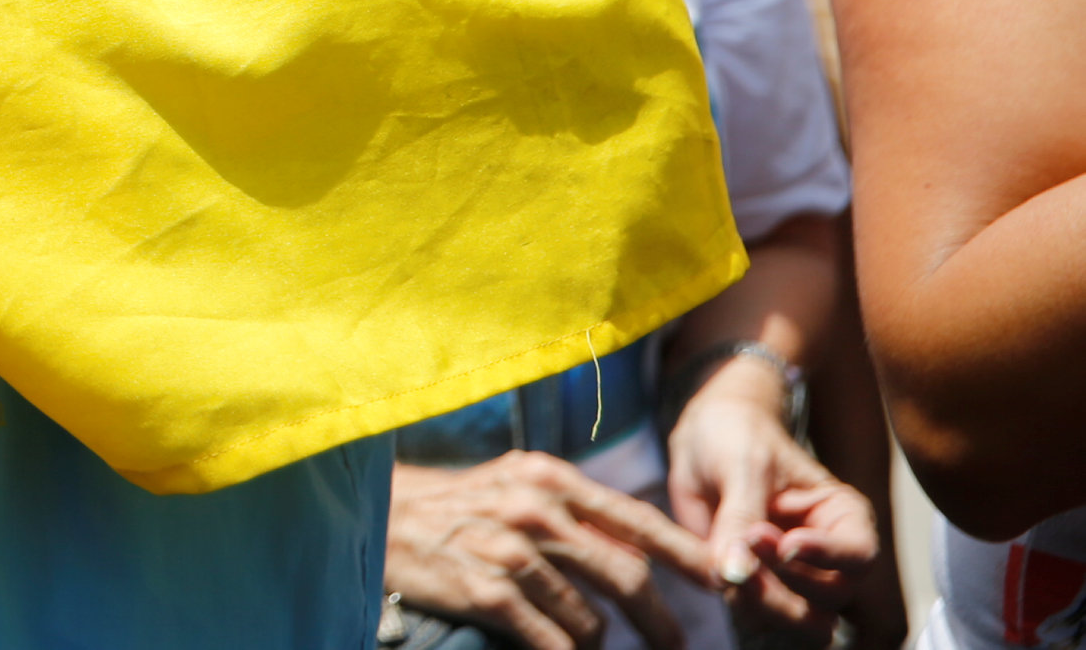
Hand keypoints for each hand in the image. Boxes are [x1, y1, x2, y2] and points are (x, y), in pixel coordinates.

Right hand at [386, 453, 716, 649]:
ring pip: (590, 617)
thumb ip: (576, 515)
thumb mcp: (516, 489)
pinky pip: (551, 639)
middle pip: (626, 577)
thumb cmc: (456, 507)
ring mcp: (509, 549)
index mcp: (550, 478)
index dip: (689, 556)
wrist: (378, 516)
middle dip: (663, 622)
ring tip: (591, 646)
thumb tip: (642, 558)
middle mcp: (534, 507)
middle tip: (678, 645)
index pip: (638, 521)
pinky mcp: (486, 588)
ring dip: (598, 642)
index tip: (731, 582)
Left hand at [666, 366, 877, 639]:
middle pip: (828, 599)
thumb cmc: (739, 436)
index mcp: (843, 518)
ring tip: (724, 559)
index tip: (786, 544)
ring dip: (756, 599)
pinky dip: (731, 596)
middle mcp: (826, 556)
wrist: (704, 436)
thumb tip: (735, 571)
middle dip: (785, 584)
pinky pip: (750, 610)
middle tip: (745, 547)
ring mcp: (791, 576)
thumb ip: (743, 515)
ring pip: (791, 616)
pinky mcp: (755, 584)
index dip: (827, 558)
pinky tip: (711, 564)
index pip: (858, 555)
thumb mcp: (744, 465)